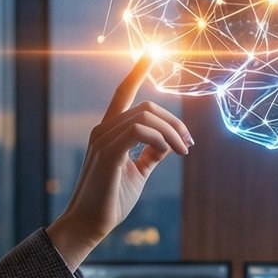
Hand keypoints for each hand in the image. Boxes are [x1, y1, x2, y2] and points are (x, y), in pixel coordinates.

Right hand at [46, 51, 192, 267]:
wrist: (89, 225)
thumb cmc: (111, 201)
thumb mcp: (136, 173)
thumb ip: (150, 155)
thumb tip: (168, 144)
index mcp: (109, 132)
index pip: (122, 92)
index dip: (137, 71)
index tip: (151, 52)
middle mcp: (103, 130)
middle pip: (145, 106)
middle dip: (173, 122)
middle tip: (188, 144)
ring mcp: (103, 139)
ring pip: (145, 116)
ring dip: (171, 132)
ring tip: (183, 152)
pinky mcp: (108, 153)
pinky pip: (139, 131)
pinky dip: (160, 138)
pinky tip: (169, 153)